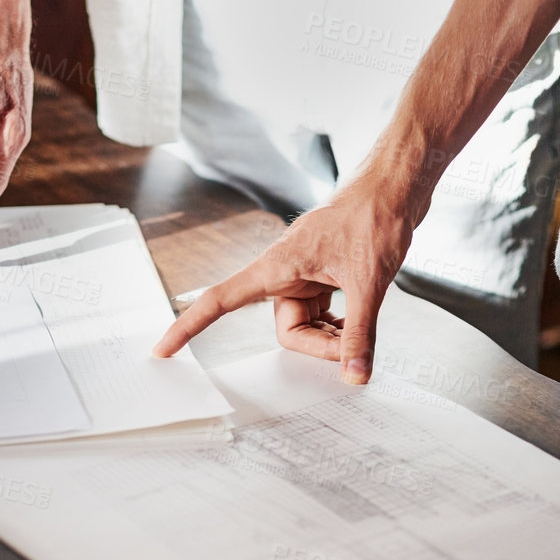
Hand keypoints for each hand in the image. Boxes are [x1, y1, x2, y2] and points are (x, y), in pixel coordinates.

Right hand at [152, 174, 420, 383]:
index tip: (162, 348)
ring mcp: (307, 274)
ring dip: (333, 335)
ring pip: (307, 324)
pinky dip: (341, 325)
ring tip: (360, 331)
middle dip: (318, 344)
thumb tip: (354, 374)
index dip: (189, 326)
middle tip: (350, 349)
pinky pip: (323, 313)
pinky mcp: (326, 274)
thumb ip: (359, 334)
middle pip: (286, 329)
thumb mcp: (367, 282)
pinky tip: (361, 320)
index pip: (219, 300)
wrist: (397, 184)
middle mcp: (286, 271)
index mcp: (277, 266)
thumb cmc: (374, 214)